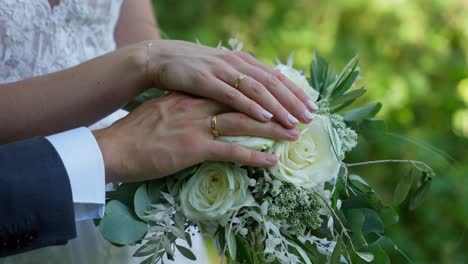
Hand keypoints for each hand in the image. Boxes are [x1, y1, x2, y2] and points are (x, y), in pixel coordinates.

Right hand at [93, 93, 299, 182]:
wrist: (116, 146)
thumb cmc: (138, 132)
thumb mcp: (165, 109)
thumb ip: (187, 106)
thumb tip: (204, 110)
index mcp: (194, 95)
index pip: (235, 91)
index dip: (261, 95)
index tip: (280, 100)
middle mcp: (199, 105)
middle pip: (246, 104)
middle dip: (275, 109)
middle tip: (296, 116)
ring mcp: (197, 125)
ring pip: (245, 124)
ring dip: (273, 130)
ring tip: (293, 135)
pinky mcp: (194, 147)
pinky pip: (231, 151)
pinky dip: (254, 156)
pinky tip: (271, 161)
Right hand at [145, 40, 317, 128]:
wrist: (155, 61)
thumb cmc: (184, 74)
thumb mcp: (214, 74)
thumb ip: (235, 81)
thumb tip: (256, 93)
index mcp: (237, 62)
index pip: (272, 77)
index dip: (293, 92)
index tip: (310, 106)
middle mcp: (231, 66)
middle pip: (269, 85)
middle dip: (291, 102)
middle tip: (310, 117)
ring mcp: (217, 78)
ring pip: (254, 94)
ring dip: (277, 109)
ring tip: (294, 124)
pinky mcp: (200, 91)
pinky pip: (229, 103)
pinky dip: (249, 109)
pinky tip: (265, 118)